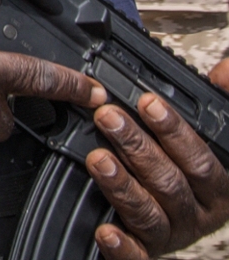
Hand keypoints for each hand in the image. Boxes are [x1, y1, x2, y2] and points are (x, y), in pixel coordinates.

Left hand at [86, 58, 228, 257]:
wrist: (156, 220)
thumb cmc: (179, 169)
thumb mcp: (196, 137)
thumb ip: (214, 105)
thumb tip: (224, 74)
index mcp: (217, 188)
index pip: (202, 162)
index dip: (176, 131)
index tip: (148, 103)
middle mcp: (197, 215)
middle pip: (171, 183)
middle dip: (138, 147)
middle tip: (107, 118)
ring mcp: (171, 236)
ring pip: (150, 213)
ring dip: (122, 185)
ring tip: (98, 159)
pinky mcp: (145, 255)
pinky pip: (137, 257)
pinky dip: (122, 246)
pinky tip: (105, 230)